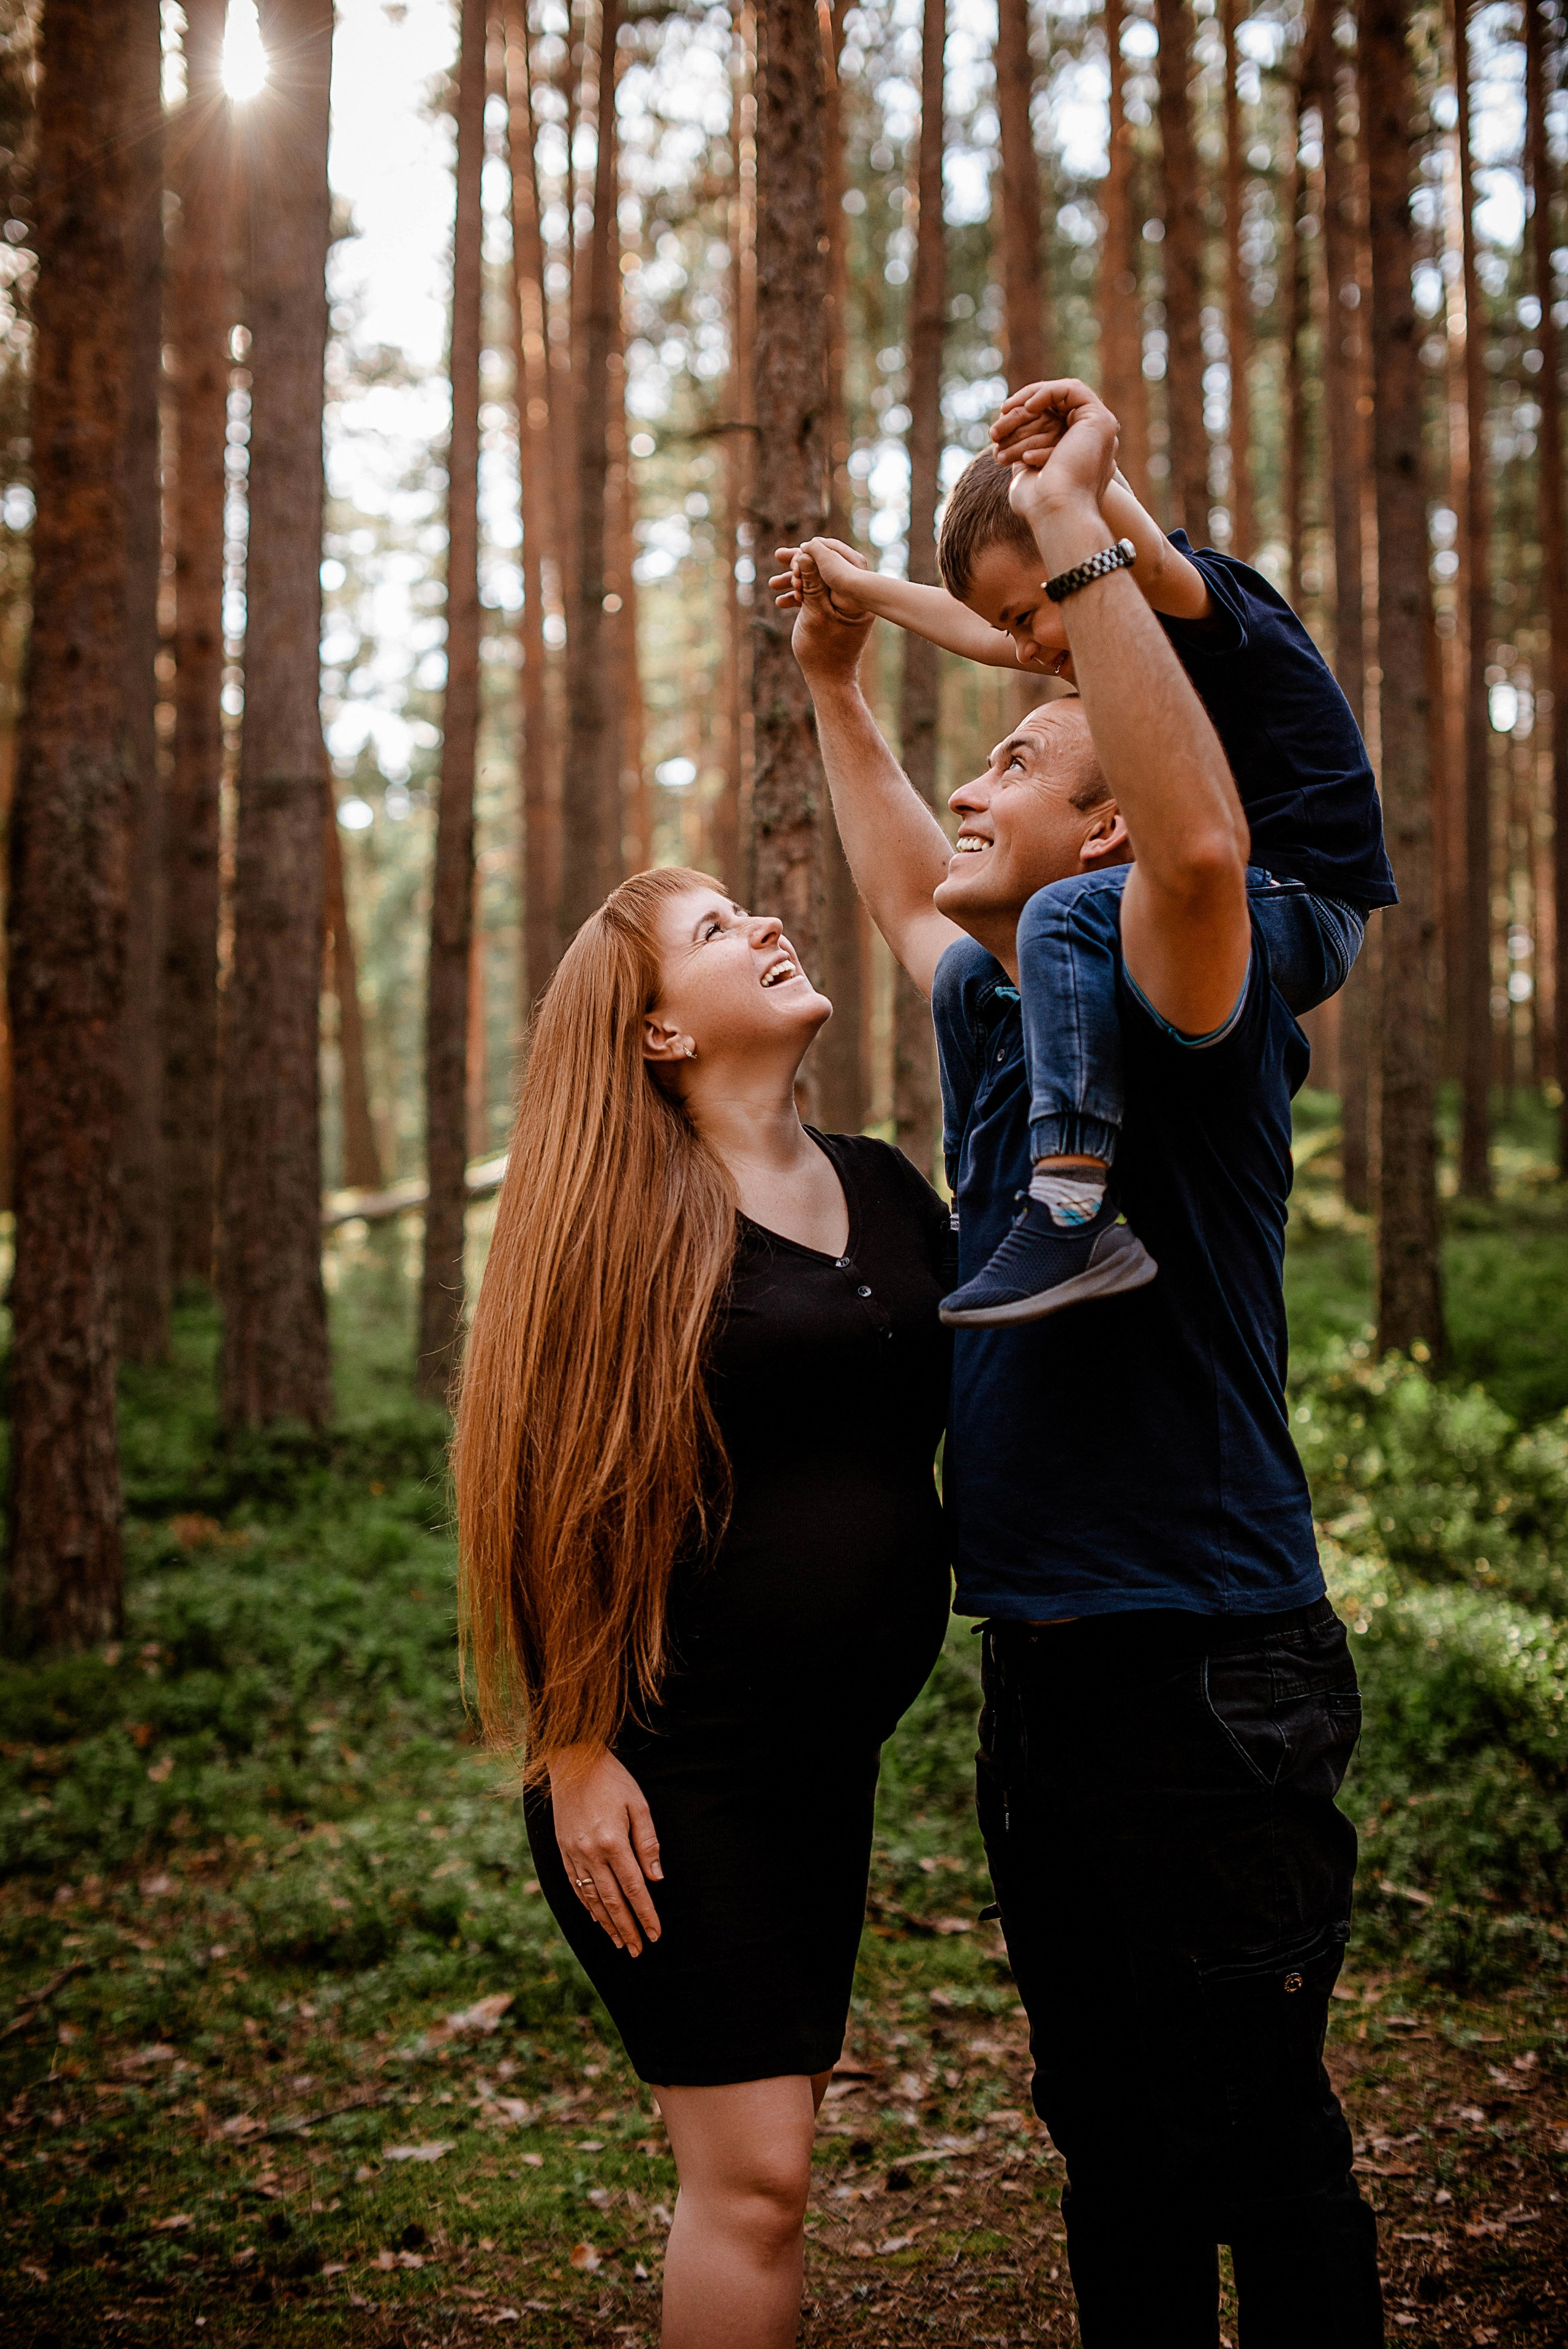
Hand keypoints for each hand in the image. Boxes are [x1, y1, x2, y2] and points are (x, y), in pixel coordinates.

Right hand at [549, 1745, 662, 1957]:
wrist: (572, 1761)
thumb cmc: (612, 1780)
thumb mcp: (638, 1804)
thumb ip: (648, 1842)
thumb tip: (656, 1878)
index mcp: (612, 1842)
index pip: (634, 1888)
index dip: (645, 1914)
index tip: (655, 1934)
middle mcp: (590, 1853)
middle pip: (612, 1900)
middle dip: (627, 1928)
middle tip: (639, 1950)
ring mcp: (573, 1854)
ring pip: (591, 1898)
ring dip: (607, 1924)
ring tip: (620, 1942)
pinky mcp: (563, 1850)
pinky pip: (575, 1886)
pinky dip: (586, 1906)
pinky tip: (596, 1918)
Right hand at [777, 540, 874, 687]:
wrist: (829, 680)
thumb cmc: (823, 651)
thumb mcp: (814, 613)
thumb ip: (811, 583)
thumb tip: (805, 554)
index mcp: (856, 595)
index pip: (839, 561)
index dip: (816, 552)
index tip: (795, 552)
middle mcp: (854, 597)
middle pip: (827, 569)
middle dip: (802, 564)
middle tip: (779, 556)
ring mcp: (843, 604)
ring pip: (819, 582)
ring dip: (796, 581)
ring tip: (772, 584)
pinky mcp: (834, 612)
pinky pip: (817, 596)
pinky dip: (800, 596)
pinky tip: (781, 601)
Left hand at [1001, 382, 1120, 542]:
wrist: (1057, 511)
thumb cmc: (1038, 505)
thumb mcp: (1026, 473)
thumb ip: (1025, 453)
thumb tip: (1008, 439)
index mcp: (1076, 456)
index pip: (1047, 426)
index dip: (1019, 424)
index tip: (995, 437)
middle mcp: (1090, 442)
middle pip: (1051, 413)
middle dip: (1018, 417)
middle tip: (994, 432)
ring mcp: (1099, 431)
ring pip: (1059, 399)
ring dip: (1027, 404)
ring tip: (1005, 415)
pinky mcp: (1101, 419)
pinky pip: (1072, 389)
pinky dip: (1048, 393)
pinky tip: (1028, 408)